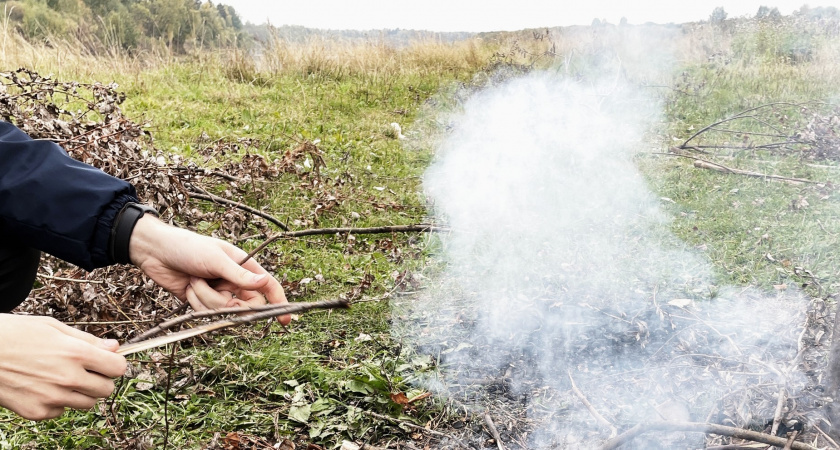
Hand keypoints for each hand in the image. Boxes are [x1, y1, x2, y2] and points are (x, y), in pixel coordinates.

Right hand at [0, 314, 126, 419]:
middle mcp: (67, 378)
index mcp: (75, 353)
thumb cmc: (14, 334)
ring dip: (81, 393)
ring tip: (62, 378)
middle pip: (106, 389)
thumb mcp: (52, 327)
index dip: (114, 364)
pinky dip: (57, 403)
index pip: (118, 368)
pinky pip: (61, 412)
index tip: (107, 362)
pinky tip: (42, 387)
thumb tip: (115, 347)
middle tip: (86, 371)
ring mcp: (51, 397)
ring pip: (87, 403)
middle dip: (100, 380)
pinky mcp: (36, 412)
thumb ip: (87, 340)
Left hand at [128, 216, 288, 322]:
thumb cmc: (188, 246)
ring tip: (194, 280)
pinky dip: (196, 301)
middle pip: (244, 305)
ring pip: (222, 311)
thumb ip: (239, 274)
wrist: (155, 251)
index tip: (285, 320)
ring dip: (205, 298)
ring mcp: (218, 293)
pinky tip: (188, 287)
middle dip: (228, 302)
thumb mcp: (216, 259)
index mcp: (244, 266)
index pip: (268, 286)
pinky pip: (205, 312)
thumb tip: (264, 281)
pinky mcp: (201, 302)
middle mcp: (233, 282)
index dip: (279, 302)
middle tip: (217, 291)